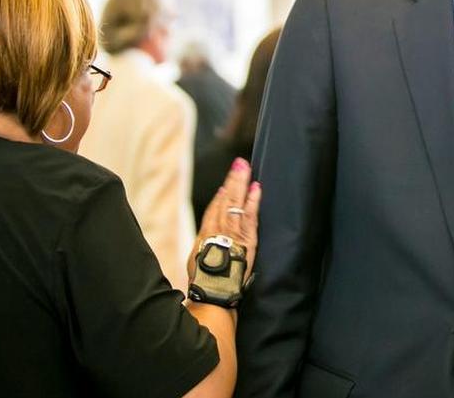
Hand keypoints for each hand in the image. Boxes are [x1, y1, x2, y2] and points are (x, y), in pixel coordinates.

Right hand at [188, 158, 260, 284]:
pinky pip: (250, 215)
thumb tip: (205, 238)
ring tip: (245, 168)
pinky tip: (256, 188)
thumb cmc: (204, 279)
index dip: (220, 196)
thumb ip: (203, 244)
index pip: (214, 210)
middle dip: (233, 180)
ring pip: (237, 202)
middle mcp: (219, 228)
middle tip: (239, 163)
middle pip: (226, 199)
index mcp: (206, 233)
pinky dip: (253, 200)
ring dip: (242, 183)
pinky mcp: (247, 237)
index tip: (226, 185)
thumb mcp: (197, 259)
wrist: (214, 290)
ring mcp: (234, 231)